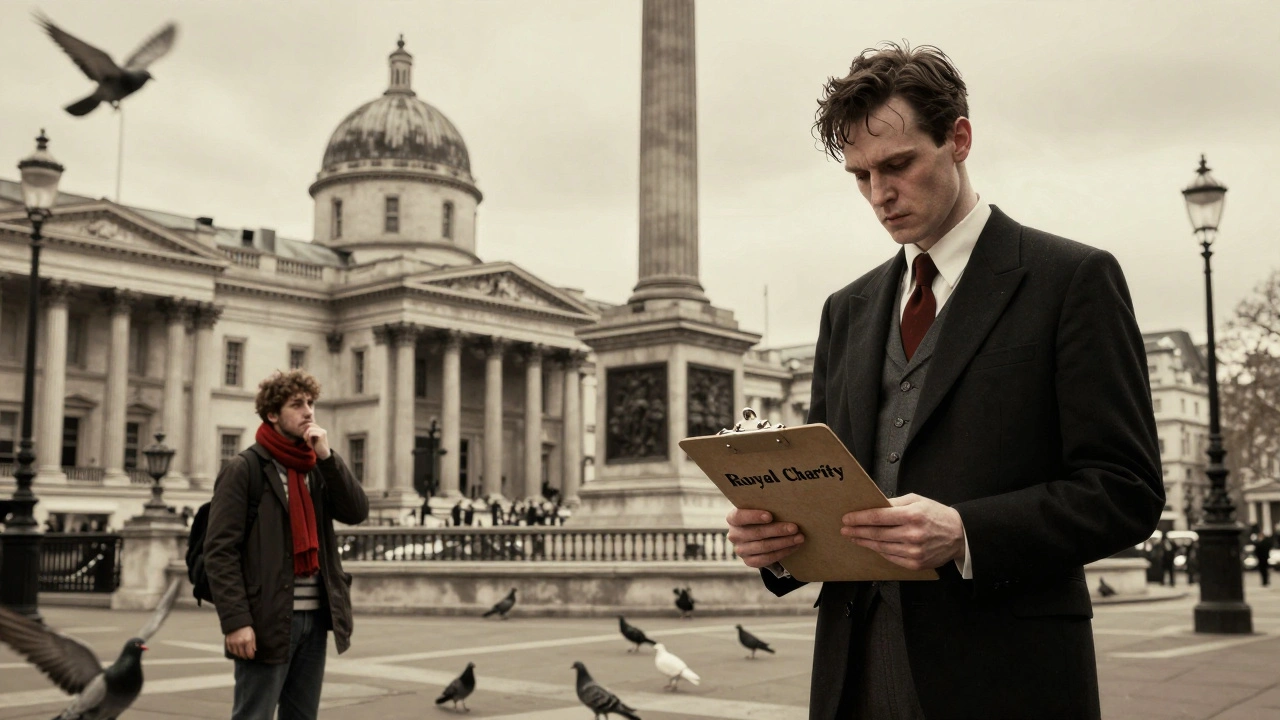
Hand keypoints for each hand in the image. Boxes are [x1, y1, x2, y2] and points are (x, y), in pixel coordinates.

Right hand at [225, 625, 255, 659]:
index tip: (252, 657)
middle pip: (242, 654)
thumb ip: (253, 644)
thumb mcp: (252, 635)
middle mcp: (240, 643)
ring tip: (242, 654)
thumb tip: (254, 651)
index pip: (249, 653)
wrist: (237, 623)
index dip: (251, 656)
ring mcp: (233, 643)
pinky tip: (236, 651)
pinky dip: (234, 652)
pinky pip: (231, 650)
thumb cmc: (246, 629)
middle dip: (246, 656)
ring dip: (240, 655)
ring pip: (236, 654)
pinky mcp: (228, 642)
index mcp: (247, 640)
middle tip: (247, 657)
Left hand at [303, 423, 329, 459]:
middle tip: (305, 438)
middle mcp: (322, 429)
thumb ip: (308, 433)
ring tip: (306, 440)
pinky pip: (311, 433)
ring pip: (310, 429)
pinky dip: (309, 437)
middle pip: (310, 425)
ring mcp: (322, 432)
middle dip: (305, 431)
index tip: (303, 434)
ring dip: (306, 435)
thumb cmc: (316, 447)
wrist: (322, 453)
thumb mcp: (311, 439)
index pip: (310, 424)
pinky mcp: (321, 435)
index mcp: (320, 430)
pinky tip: (309, 441)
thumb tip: (303, 428)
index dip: (305, 428)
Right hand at [725, 508, 803, 568]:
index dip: (754, 516)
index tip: (770, 516)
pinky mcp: (749, 561)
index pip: (739, 516)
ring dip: (784, 542)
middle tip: (795, 527)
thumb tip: (787, 506)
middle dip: (778, 530)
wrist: (757, 536)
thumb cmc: (760, 518)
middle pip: (757, 533)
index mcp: (733, 519)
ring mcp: (741, 550)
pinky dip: (783, 552)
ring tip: (799, 538)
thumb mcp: (758, 510)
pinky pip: (767, 559)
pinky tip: (794, 547)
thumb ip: (766, 507)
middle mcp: (734, 535)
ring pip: (764, 547)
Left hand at [841, 493, 964, 570]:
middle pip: (876, 534)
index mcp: (912, 515)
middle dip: (857, 531)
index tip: (847, 518)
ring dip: (864, 542)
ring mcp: (914, 551)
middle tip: (844, 529)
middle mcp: (913, 534)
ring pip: (881, 547)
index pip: (878, 517)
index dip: (860, 518)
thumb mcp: (917, 501)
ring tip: (853, 538)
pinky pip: (891, 558)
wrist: (959, 535)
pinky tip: (871, 546)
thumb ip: (895, 503)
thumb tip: (874, 505)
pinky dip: (879, 552)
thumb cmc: (936, 515)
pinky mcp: (916, 563)